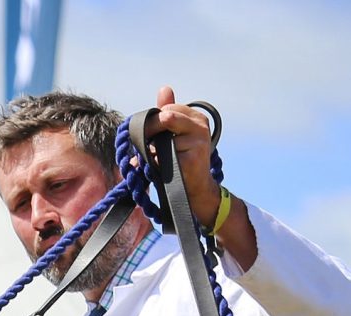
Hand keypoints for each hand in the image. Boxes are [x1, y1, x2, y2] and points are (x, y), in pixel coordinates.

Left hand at [141, 86, 221, 226]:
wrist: (189, 191)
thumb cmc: (177, 163)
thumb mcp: (170, 135)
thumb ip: (166, 113)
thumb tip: (164, 88)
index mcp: (195, 117)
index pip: (166, 109)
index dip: (153, 123)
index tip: (151, 138)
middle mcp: (200, 124)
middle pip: (163, 117)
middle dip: (150, 132)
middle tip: (151, 149)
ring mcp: (198, 138)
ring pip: (161, 133)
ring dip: (153, 148)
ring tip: (160, 159)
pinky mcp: (192, 154)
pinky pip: (161, 152)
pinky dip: (156, 161)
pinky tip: (165, 168)